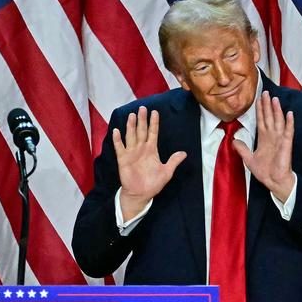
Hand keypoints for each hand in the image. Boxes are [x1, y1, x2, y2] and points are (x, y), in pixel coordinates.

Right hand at [113, 106, 185, 220]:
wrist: (140, 194)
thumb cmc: (153, 183)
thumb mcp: (167, 172)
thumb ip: (174, 161)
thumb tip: (184, 153)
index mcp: (152, 150)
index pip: (153, 133)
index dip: (154, 123)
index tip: (155, 112)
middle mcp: (141, 149)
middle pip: (142, 131)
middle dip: (142, 120)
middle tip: (142, 108)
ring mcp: (131, 153)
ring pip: (131, 136)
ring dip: (131, 126)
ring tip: (131, 115)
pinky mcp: (123, 159)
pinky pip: (120, 147)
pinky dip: (117, 140)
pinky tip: (116, 130)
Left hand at [233, 91, 294, 201]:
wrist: (274, 181)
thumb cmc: (265, 171)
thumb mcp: (249, 159)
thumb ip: (242, 149)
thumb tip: (234, 140)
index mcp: (264, 138)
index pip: (261, 120)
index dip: (260, 110)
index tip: (258, 99)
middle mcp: (272, 136)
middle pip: (269, 117)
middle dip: (267, 105)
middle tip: (265, 93)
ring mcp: (280, 139)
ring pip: (278, 121)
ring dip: (276, 110)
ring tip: (275, 99)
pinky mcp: (286, 144)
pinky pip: (288, 131)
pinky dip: (289, 123)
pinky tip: (289, 114)